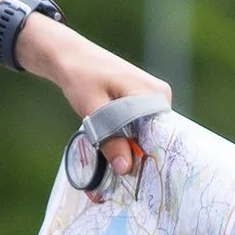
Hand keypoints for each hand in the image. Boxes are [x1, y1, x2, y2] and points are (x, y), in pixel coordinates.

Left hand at [16, 19, 171, 176]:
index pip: (163, 134)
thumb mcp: (92, 111)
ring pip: (149, 132)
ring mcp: (154, 97)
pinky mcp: (144, 100)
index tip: (138, 177)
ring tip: (119, 166)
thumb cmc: (81, 78)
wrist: (70, 57)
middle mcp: (160, 95)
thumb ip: (110, 139)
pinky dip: (130, 137)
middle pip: (158, 135)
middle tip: (124, 176)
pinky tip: (117, 150)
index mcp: (153, 94)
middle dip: (141, 155)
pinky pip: (143, 125)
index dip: (151, 157)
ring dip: (134, 147)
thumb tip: (126, 169)